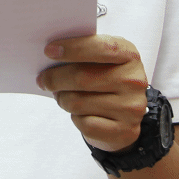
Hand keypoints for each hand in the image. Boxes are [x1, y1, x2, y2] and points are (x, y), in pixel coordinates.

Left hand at [37, 34, 147, 150]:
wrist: (125, 116)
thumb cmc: (106, 81)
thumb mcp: (103, 60)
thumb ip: (84, 53)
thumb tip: (51, 55)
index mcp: (130, 56)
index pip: (102, 48)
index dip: (73, 48)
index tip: (49, 51)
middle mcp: (134, 81)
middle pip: (82, 78)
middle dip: (55, 78)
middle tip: (43, 79)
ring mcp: (131, 107)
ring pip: (78, 103)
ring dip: (62, 99)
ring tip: (62, 96)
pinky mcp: (124, 130)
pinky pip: (85, 124)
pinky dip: (75, 118)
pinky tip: (79, 113)